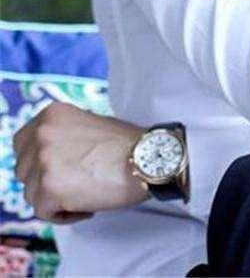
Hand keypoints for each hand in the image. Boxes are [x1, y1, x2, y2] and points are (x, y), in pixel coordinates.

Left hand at [12, 101, 150, 223]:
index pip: (21, 144)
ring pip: (31, 194)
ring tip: (84, 193)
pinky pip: (43, 212)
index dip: (36, 162)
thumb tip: (46, 158)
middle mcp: (42, 132)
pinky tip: (86, 205)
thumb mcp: (87, 125)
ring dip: (55, 199)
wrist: (148, 157)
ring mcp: (43, 159)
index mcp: (51, 114)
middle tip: (74, 183)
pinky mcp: (49, 187)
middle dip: (44, 182)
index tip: (55, 170)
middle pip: (23, 171)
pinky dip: (64, 215)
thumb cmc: (125, 145)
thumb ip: (62, 136)